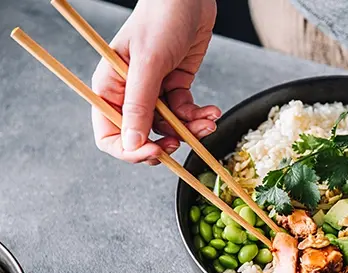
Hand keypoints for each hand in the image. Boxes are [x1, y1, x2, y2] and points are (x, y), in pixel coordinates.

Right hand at [91, 0, 219, 164]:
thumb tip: (132, 144)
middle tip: (182, 141)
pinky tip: (212, 110)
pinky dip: (199, 116)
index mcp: (110, 88)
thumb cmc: (161, 19)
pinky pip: (184, 113)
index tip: (153, 152)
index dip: (130, 151)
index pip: (110, 135)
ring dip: (189, 129)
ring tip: (207, 121)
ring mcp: (154, 91)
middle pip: (142, 136)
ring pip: (168, 128)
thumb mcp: (149, 64)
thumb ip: (140, 106)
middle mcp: (130, 93)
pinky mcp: (176, 86)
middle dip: (165, 142)